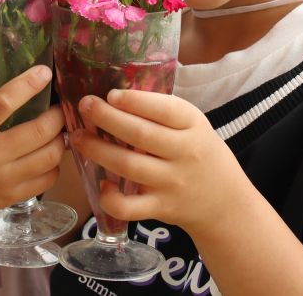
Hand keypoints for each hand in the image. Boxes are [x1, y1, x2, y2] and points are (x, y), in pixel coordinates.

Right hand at [0, 66, 65, 231]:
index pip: (3, 103)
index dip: (27, 85)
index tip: (43, 72)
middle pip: (38, 131)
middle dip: (56, 114)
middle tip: (59, 105)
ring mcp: (3, 179)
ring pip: (49, 156)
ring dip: (60, 138)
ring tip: (59, 129)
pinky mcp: (11, 197)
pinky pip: (47, 179)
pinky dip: (54, 164)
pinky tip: (49, 154)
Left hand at [69, 89, 253, 237]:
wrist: (225, 202)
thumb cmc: (198, 153)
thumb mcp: (192, 125)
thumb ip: (160, 111)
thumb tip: (113, 93)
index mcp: (192, 125)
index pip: (165, 109)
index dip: (135, 101)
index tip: (111, 94)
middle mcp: (184, 153)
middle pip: (140, 134)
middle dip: (107, 118)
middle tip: (85, 106)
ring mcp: (172, 183)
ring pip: (129, 166)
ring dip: (98, 150)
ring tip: (77, 137)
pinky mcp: (161, 208)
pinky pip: (130, 207)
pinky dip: (111, 199)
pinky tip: (103, 184)